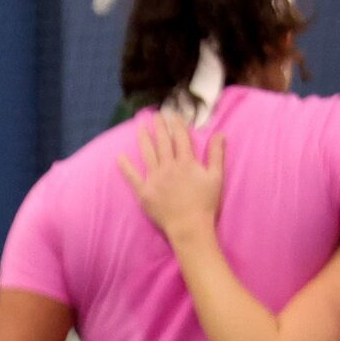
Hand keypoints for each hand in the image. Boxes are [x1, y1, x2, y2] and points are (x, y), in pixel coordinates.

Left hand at [118, 112, 225, 242]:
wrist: (190, 227)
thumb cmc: (205, 203)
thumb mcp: (216, 177)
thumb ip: (216, 154)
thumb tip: (219, 133)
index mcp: (186, 163)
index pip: (180, 137)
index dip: (176, 124)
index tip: (172, 113)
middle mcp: (169, 167)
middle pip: (162, 142)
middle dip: (159, 126)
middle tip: (155, 114)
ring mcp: (155, 179)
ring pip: (148, 154)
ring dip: (144, 139)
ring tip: (140, 127)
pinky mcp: (144, 193)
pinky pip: (133, 177)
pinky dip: (125, 167)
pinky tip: (120, 157)